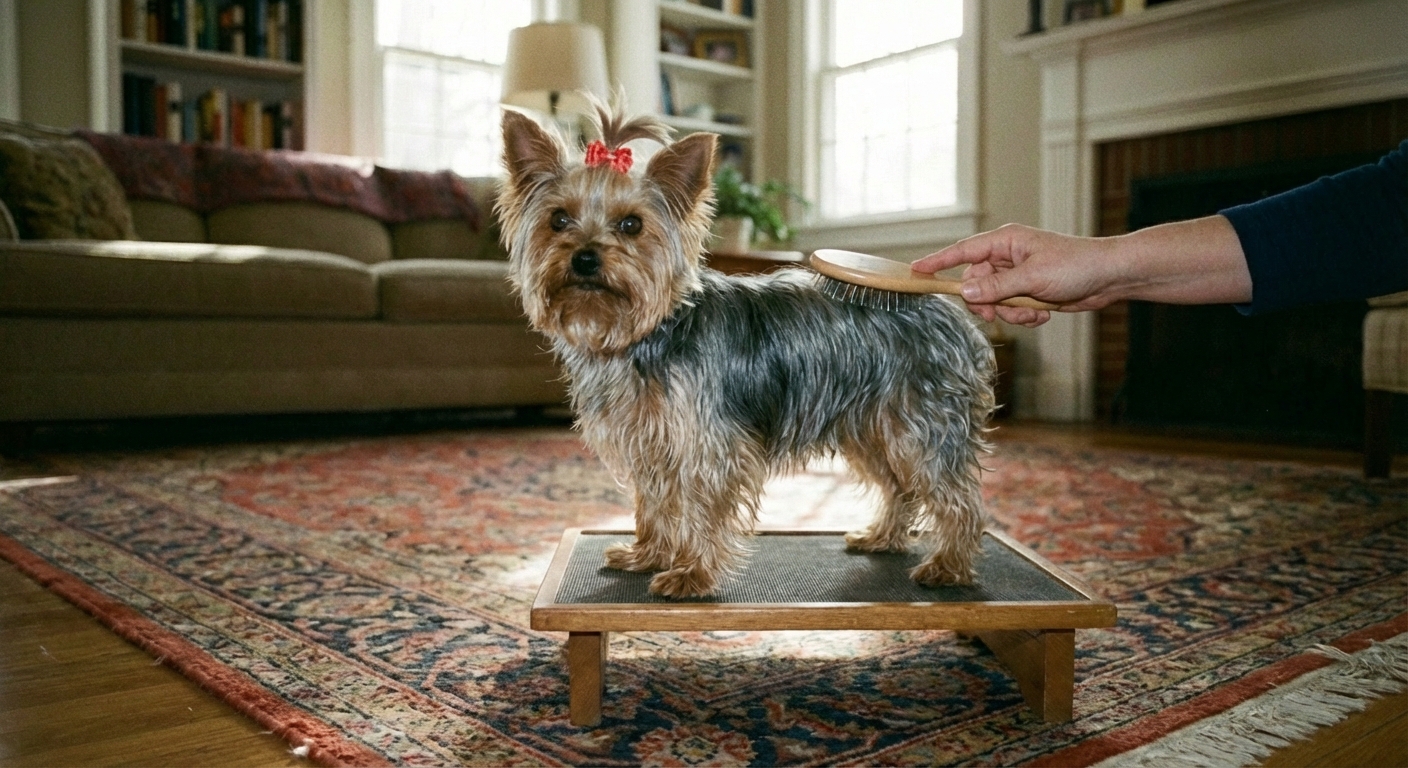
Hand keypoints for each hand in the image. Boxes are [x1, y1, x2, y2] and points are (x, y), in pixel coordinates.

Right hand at [912, 217, 1251, 326]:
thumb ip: (995, 287)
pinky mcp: (1029, 291)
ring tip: (1033, 310)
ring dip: (1010, 312)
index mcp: (1004, 242)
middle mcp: (1007, 256)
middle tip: (997, 312)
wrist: (1110, 277)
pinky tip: (1044, 312)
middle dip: (986, 302)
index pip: (962, 252)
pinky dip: (1024, 316)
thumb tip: (964, 292)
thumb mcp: (1032, 278)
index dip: (938, 262)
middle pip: (975, 284)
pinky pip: (1011, 309)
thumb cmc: (1075, 266)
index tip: (915, 271)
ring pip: (993, 300)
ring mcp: (1017, 274)